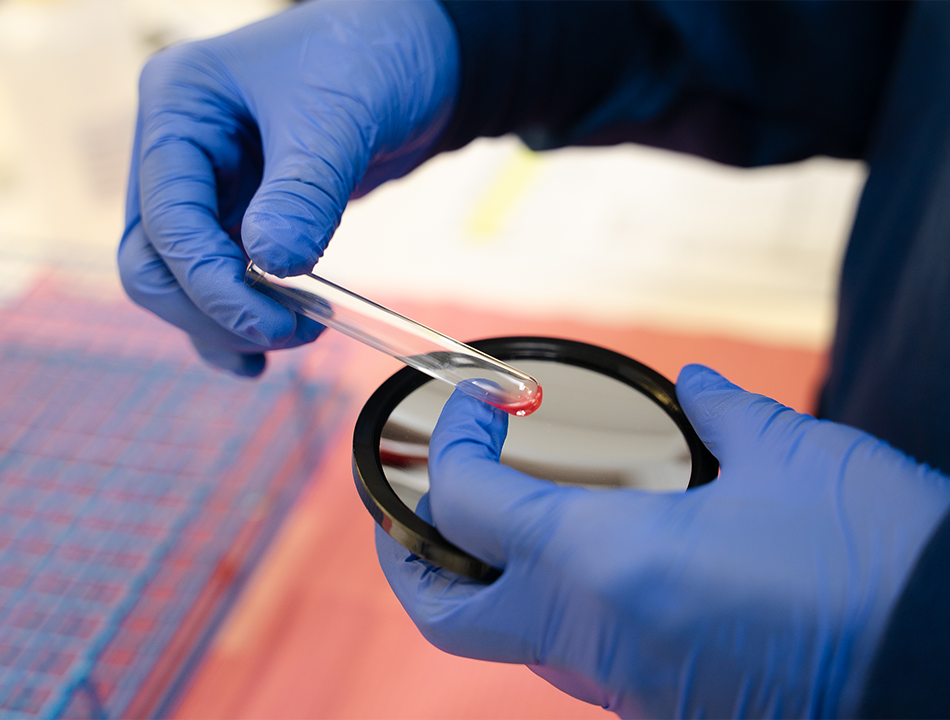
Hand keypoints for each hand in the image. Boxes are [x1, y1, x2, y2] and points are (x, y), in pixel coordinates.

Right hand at [119, 0, 458, 374]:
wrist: (417, 61)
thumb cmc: (371, 59)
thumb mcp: (335, 119)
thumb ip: (302, 193)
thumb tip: (274, 265)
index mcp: (179, 107)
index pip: (166, 218)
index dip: (211, 283)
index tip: (270, 324)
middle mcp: (181, 151)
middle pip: (155, 260)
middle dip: (213, 308)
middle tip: (287, 332)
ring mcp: (210, 187)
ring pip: (183, 280)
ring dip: (227, 322)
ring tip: (295, 336)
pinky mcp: (244, 216)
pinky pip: (220, 281)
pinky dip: (234, 321)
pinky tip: (262, 354)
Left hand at [376, 365, 949, 718]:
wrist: (945, 672)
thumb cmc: (875, 569)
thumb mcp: (794, 460)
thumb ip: (726, 413)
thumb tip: (700, 386)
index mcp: (604, 564)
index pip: (467, 505)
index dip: (451, 444)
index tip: (475, 407)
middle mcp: (593, 637)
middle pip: (446, 616)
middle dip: (413, 556)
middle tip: (420, 500)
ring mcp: (622, 686)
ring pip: (506, 641)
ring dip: (481, 580)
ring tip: (501, 517)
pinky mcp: (658, 703)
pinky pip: (571, 655)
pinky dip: (550, 603)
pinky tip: (591, 554)